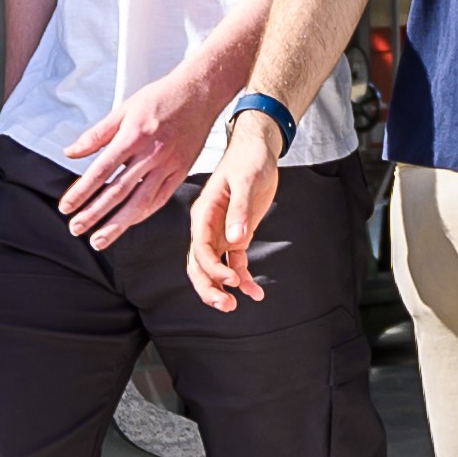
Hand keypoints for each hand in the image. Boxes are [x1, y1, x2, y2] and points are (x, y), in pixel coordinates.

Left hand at [59, 63, 234, 246]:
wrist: (200, 93)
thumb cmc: (161, 98)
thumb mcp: (124, 109)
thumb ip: (96, 135)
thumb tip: (71, 152)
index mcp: (133, 137)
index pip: (101, 172)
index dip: (81, 192)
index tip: (66, 207)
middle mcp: (151, 154)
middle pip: (118, 192)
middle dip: (94, 214)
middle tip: (76, 229)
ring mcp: (169, 166)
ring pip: (140, 202)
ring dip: (117, 224)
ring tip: (99, 240)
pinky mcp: (181, 172)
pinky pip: (160, 199)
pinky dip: (142, 214)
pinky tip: (128, 223)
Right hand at [186, 107, 288, 311]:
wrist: (258, 150)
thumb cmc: (248, 160)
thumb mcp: (246, 181)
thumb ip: (239, 210)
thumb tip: (235, 240)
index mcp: (204, 213)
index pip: (200, 247)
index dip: (212, 268)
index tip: (232, 279)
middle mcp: (207, 227)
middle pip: (199, 265)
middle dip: (209, 287)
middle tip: (226, 305)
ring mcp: (220, 233)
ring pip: (213, 268)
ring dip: (222, 288)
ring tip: (235, 306)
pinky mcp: (236, 236)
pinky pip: (235, 263)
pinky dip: (244, 278)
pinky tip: (256, 292)